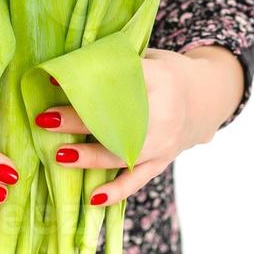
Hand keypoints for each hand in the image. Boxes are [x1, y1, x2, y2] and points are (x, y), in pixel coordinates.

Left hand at [33, 48, 212, 204]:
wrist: (206, 98)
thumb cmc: (166, 73)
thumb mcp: (148, 55)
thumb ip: (117, 62)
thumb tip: (68, 65)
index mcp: (160, 76)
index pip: (118, 78)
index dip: (86, 79)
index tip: (53, 77)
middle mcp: (165, 112)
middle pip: (117, 120)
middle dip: (78, 121)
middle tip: (46, 118)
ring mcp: (165, 141)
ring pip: (123, 153)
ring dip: (89, 156)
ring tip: (60, 155)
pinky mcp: (162, 161)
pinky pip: (137, 180)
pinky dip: (115, 191)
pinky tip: (93, 198)